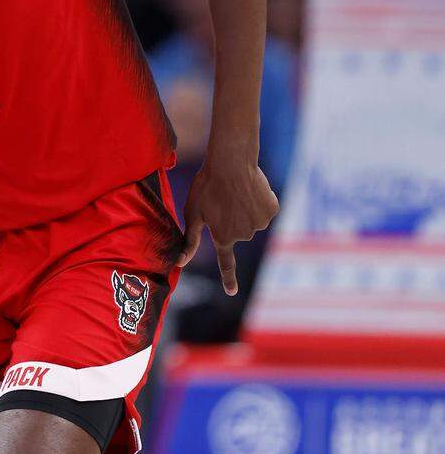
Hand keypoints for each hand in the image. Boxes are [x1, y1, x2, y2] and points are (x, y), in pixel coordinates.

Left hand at [178, 157, 278, 295]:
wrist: (230, 161)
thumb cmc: (206, 185)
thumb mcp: (193, 212)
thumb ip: (189, 240)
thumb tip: (180, 263)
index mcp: (223, 237)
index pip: (225, 262)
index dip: (228, 278)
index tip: (231, 292)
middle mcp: (244, 235)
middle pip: (237, 231)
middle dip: (231, 218)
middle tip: (223, 198)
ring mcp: (260, 224)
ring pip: (252, 220)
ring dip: (244, 208)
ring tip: (235, 191)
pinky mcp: (272, 210)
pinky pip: (265, 209)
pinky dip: (259, 201)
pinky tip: (250, 189)